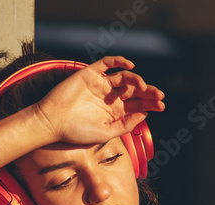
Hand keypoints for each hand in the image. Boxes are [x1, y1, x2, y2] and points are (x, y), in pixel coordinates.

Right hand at [32, 55, 164, 145]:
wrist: (52, 122)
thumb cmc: (76, 131)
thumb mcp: (105, 133)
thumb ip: (125, 125)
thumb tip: (144, 114)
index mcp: (115, 112)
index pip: (137, 105)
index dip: (151, 104)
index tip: (162, 106)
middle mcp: (110, 97)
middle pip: (134, 91)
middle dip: (149, 92)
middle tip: (160, 96)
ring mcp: (101, 85)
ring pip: (124, 77)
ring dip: (137, 80)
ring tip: (144, 87)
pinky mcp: (90, 74)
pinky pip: (106, 63)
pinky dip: (118, 61)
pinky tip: (130, 66)